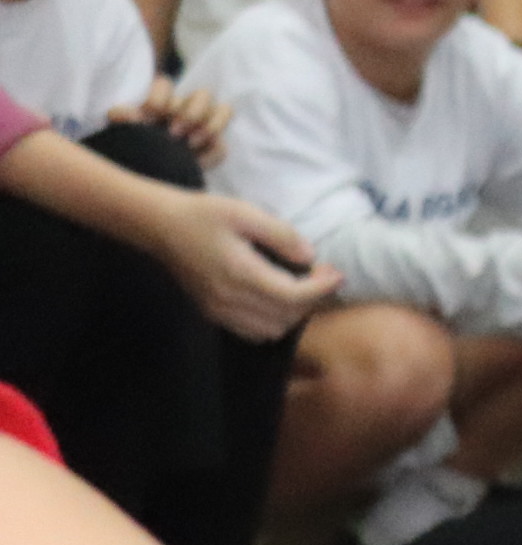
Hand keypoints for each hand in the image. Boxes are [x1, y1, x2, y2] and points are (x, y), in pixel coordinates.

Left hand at [113, 77, 229, 166]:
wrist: (139, 175)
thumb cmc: (129, 147)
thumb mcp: (119, 130)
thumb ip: (121, 117)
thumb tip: (124, 113)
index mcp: (161, 101)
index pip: (166, 85)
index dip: (159, 99)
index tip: (148, 118)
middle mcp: (185, 108)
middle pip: (203, 94)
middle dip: (191, 114)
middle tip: (173, 134)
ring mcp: (203, 127)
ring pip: (224, 110)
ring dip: (209, 127)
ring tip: (190, 146)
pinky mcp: (212, 148)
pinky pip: (222, 146)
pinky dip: (211, 153)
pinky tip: (195, 163)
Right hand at [144, 191, 340, 341]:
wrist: (160, 226)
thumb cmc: (203, 214)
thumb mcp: (245, 213)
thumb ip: (281, 235)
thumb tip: (310, 256)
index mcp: (239, 274)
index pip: (292, 297)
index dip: (321, 288)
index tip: (337, 272)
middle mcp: (228, 300)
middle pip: (285, 317)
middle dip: (312, 299)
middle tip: (323, 275)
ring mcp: (217, 311)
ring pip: (270, 331)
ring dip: (294, 313)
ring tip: (303, 287)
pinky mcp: (211, 313)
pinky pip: (251, 332)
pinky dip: (273, 321)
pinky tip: (278, 298)